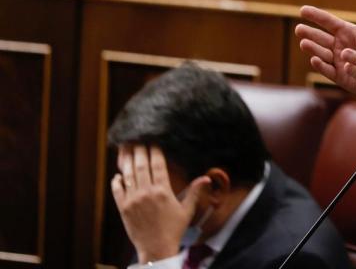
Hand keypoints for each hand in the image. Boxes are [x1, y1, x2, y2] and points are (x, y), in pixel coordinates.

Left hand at [111, 145, 209, 262]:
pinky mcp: (123, 208)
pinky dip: (117, 181)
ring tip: (126, 150)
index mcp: (163, 191)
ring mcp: (133, 200)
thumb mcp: (187, 211)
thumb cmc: (173, 230)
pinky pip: (117, 190)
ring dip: (127, 161)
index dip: (155, 150)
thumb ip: (195, 192)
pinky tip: (118, 175)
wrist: (156, 248)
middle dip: (139, 150)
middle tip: (137, 139)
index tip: (153, 140)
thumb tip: (206, 178)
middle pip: (141, 165)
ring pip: (128, 175)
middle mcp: (146, 192)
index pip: (157, 165)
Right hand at [296, 0, 355, 96]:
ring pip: (321, 54)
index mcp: (347, 31)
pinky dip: (321, 66)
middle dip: (310, 33)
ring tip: (304, 43)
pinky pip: (328, 71)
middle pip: (321, 38)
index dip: (316, 15)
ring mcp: (339, 61)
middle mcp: (340, 46)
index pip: (328, 22)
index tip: (303, 10)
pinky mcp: (341, 77)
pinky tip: (315, 60)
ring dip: (313, 48)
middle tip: (299, 29)